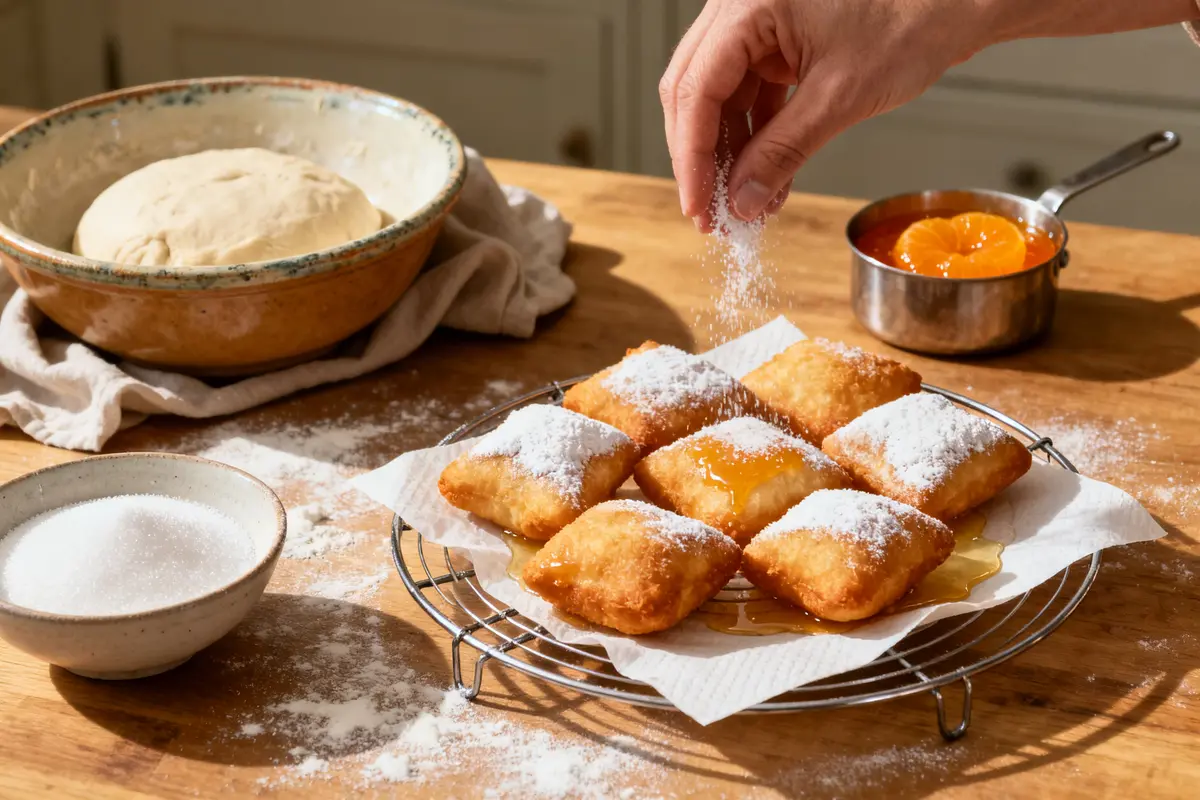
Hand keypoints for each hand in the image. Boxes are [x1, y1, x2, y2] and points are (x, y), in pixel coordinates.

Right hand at [659, 0, 991, 227]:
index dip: (692, 156)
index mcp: (747, 4)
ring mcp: (757, 23)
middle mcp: (740, 6)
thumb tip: (741, 201)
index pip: (695, 89)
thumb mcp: (840, 97)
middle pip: (694, 92)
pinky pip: (750, 94)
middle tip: (711, 213)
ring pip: (720, 98)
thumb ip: (783, 151)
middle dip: (703, 158)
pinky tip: (765, 179)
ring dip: (731, 154)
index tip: (699, 205)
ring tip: (745, 205)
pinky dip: (757, 137)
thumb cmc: (912, 20)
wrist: (956, 1)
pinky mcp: (776, 41)